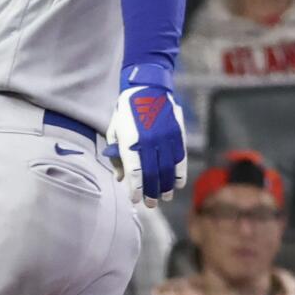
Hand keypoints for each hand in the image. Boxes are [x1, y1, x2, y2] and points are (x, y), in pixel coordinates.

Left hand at [106, 66, 187, 207]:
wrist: (148, 89)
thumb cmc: (126, 113)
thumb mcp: (114, 133)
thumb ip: (116, 157)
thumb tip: (120, 179)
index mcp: (131, 141)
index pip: (135, 172)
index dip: (136, 189)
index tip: (135, 200)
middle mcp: (150, 142)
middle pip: (152, 174)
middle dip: (151, 192)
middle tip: (151, 204)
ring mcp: (165, 138)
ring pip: (168, 169)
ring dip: (166, 186)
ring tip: (164, 197)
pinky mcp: (177, 135)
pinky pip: (180, 158)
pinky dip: (179, 173)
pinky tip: (177, 184)